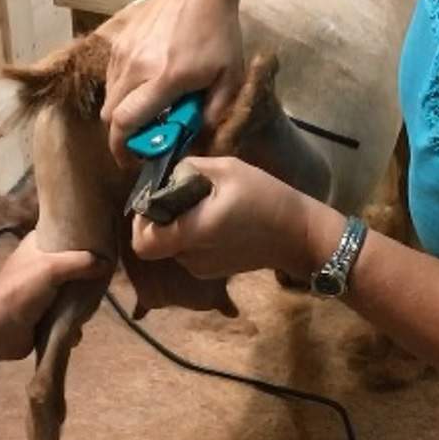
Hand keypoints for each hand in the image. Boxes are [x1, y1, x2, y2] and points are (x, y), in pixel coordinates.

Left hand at [0, 232, 108, 359]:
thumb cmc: (22, 290)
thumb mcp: (52, 267)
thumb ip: (81, 262)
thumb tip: (106, 263)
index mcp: (34, 248)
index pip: (58, 233)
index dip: (76, 234)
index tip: (97, 238)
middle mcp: (38, 268)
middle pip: (70, 266)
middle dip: (85, 276)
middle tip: (99, 279)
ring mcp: (40, 293)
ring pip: (70, 294)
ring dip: (80, 305)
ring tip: (89, 309)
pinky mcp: (42, 316)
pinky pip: (65, 318)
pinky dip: (71, 326)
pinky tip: (75, 330)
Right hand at [101, 0, 244, 164]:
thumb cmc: (218, 32)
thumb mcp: (229, 76)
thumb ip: (214, 113)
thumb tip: (196, 141)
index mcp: (165, 78)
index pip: (127, 122)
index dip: (125, 150)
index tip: (135, 163)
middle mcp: (137, 67)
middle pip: (110, 117)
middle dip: (121, 139)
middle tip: (141, 145)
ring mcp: (124, 54)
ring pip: (108, 100)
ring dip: (121, 116)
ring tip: (146, 117)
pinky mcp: (118, 45)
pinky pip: (111, 81)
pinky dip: (121, 95)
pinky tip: (144, 92)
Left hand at [130, 156, 320, 278]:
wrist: (298, 234)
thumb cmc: (265, 197)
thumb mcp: (227, 169)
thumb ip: (189, 168)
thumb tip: (167, 172)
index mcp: (192, 233)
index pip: (142, 243)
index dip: (140, 222)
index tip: (155, 201)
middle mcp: (191, 258)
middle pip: (157, 242)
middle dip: (163, 218)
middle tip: (184, 195)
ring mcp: (201, 268)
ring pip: (172, 245)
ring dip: (180, 225)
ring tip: (207, 204)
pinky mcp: (213, 271)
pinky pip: (189, 251)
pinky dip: (194, 235)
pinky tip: (217, 219)